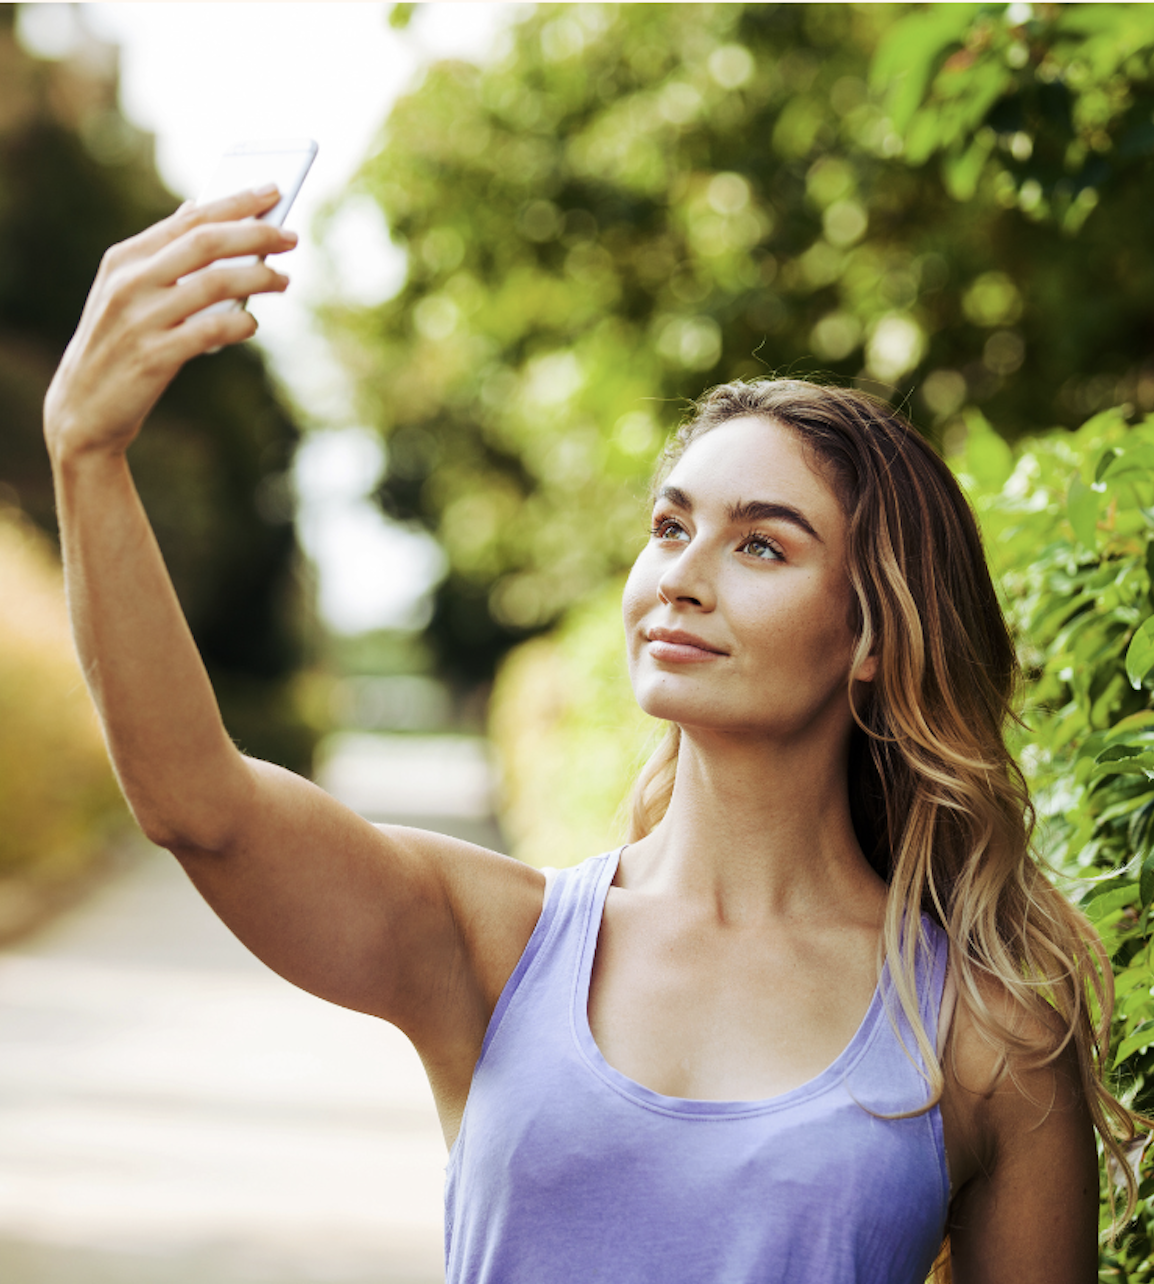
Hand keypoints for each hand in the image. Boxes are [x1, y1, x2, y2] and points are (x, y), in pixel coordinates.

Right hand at [44, 187, 296, 464]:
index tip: (273, 191)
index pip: (189, 219)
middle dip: (255, 233)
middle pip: (206, 242)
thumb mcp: (127, 293)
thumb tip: (197, 207)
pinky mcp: (155, 356)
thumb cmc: (118, 346)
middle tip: (291, 236)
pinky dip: (240, 325)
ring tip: (285, 279)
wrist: (81, 409)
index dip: (235, 202)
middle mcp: (130, 282)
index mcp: (124, 259)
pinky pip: (212, 331)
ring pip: (215, 283)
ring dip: (258, 277)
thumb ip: (161, 254)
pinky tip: (254, 325)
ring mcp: (141, 319)